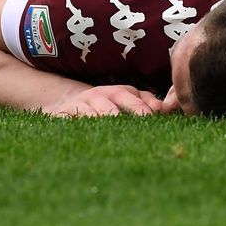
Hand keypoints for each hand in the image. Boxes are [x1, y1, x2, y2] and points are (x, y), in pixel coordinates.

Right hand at [42, 85, 163, 117]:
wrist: (69, 103)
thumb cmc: (107, 104)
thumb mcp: (126, 99)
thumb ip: (145, 102)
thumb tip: (163, 109)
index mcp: (116, 92)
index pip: (129, 96)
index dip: (138, 106)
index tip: (148, 117)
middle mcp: (97, 96)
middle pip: (107, 103)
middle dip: (114, 111)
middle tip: (119, 120)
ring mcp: (79, 104)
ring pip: (86, 111)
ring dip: (93, 117)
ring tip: (99, 124)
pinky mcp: (62, 114)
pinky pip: (65, 119)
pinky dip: (69, 123)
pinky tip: (76, 133)